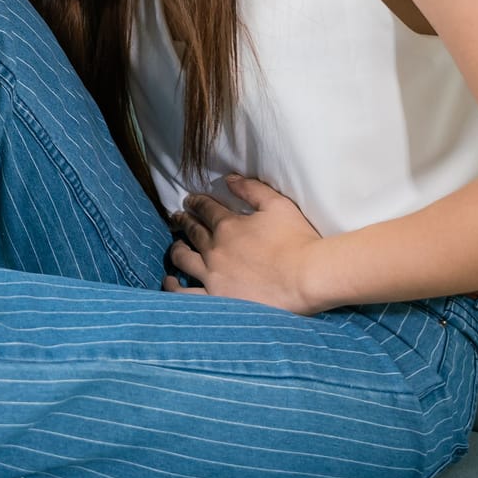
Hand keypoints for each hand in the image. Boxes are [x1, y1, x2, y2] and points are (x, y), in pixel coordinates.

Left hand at [161, 173, 326, 315]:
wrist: (307, 278)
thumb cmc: (298, 240)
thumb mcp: (278, 205)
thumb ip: (252, 189)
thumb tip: (229, 179)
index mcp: (228, 225)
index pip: (205, 209)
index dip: (196, 202)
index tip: (190, 201)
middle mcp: (214, 248)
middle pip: (192, 230)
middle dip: (184, 221)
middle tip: (178, 217)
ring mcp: (212, 274)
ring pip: (183, 258)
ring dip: (177, 248)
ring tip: (176, 246)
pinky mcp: (215, 298)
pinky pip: (185, 294)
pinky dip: (173, 287)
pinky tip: (169, 282)